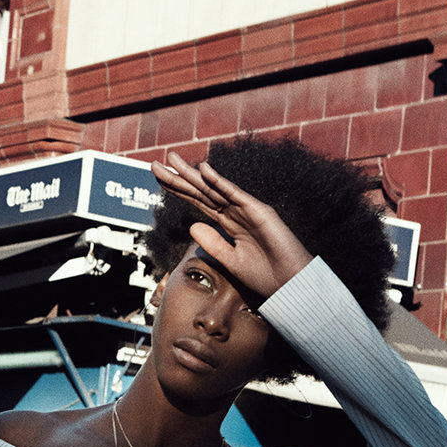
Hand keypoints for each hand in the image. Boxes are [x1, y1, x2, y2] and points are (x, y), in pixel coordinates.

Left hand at [150, 152, 314, 302]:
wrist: (291, 285)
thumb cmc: (265, 275)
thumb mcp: (231, 261)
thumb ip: (213, 243)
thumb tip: (192, 225)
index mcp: (228, 224)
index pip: (198, 202)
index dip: (178, 190)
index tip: (158, 179)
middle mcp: (236, 212)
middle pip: (201, 191)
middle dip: (178, 177)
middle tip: (155, 164)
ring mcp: (247, 210)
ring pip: (214, 189)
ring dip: (192, 174)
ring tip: (172, 161)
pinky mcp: (260, 212)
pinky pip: (235, 195)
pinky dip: (219, 182)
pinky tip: (204, 170)